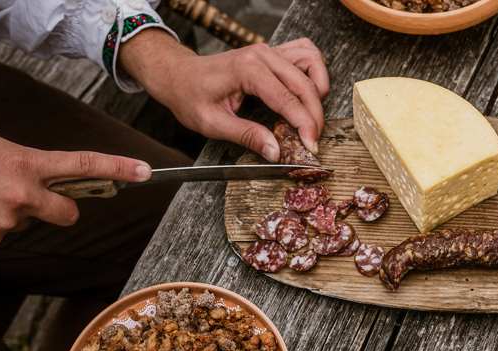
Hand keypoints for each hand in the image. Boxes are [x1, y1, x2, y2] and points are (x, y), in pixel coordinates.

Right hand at [0, 133, 150, 246]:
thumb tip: (49, 180)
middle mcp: (21, 195)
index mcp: (24, 163)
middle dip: (60, 209)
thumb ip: (27, 163)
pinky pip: (5, 234)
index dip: (117, 168)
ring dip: (13, 213)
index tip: (146, 171)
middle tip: (33, 198)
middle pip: (68, 213)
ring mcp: (7, 222)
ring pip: (29, 223)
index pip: (80, 166)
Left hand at [120, 32, 328, 160]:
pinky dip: (314, 72)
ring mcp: (269, 51)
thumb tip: (276, 151)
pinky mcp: (272, 53)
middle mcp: (262, 54)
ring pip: (311, 63)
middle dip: (314, 115)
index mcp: (247, 70)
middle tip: (313, 140)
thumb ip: (247, 136)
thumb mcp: (213, 124)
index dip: (304, 124)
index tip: (312, 146)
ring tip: (311, 116)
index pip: (287, 98)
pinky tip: (309, 93)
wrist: (179, 75)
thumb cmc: (190, 96)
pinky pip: (305, 55)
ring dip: (318, 90)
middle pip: (304, 83)